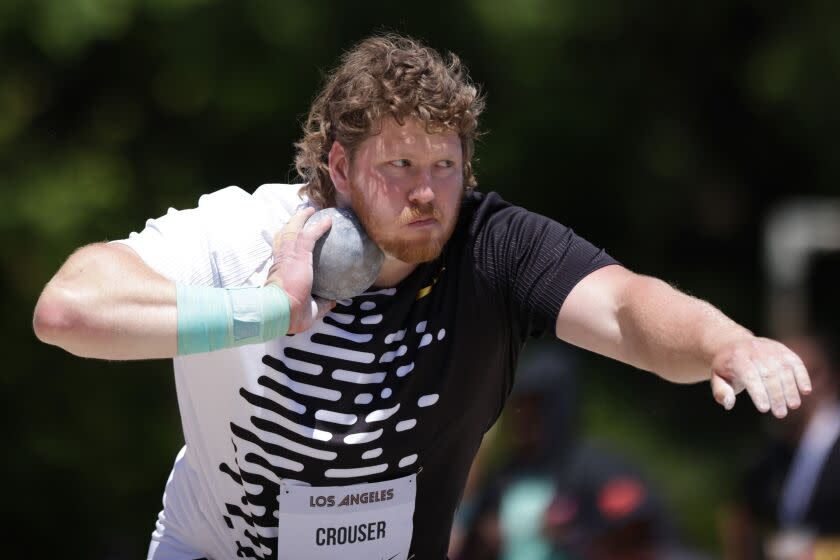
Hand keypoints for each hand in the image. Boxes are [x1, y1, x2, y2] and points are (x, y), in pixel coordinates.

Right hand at [266, 207, 334, 332]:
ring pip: (292, 228)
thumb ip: (320, 302)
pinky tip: (330, 220)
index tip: (292, 242)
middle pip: (282, 235)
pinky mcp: (296, 254)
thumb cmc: (291, 315)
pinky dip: (319, 225)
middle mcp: (280, 259)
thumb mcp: (308, 309)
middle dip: (290, 224)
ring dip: (301, 217)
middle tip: (300, 216)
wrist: (281, 311)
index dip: (285, 245)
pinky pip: (309, 234)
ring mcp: (287, 255)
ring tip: (311, 209)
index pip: (281, 253)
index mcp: (279, 272)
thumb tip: (333, 301)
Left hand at [710, 337, 811, 416]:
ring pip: (784, 369)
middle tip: (780, 414)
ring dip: (790, 389)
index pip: (750, 376)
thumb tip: (728, 404)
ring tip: (793, 406)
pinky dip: (802, 376)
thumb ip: (721, 392)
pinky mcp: (783, 350)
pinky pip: (795, 362)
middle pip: (769, 374)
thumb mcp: (717, 378)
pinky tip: (806, 391)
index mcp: (737, 358)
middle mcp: (755, 351)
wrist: (733, 343)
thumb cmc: (727, 367)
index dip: (758, 392)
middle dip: (776, 395)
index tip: (764, 409)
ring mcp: (770, 349)